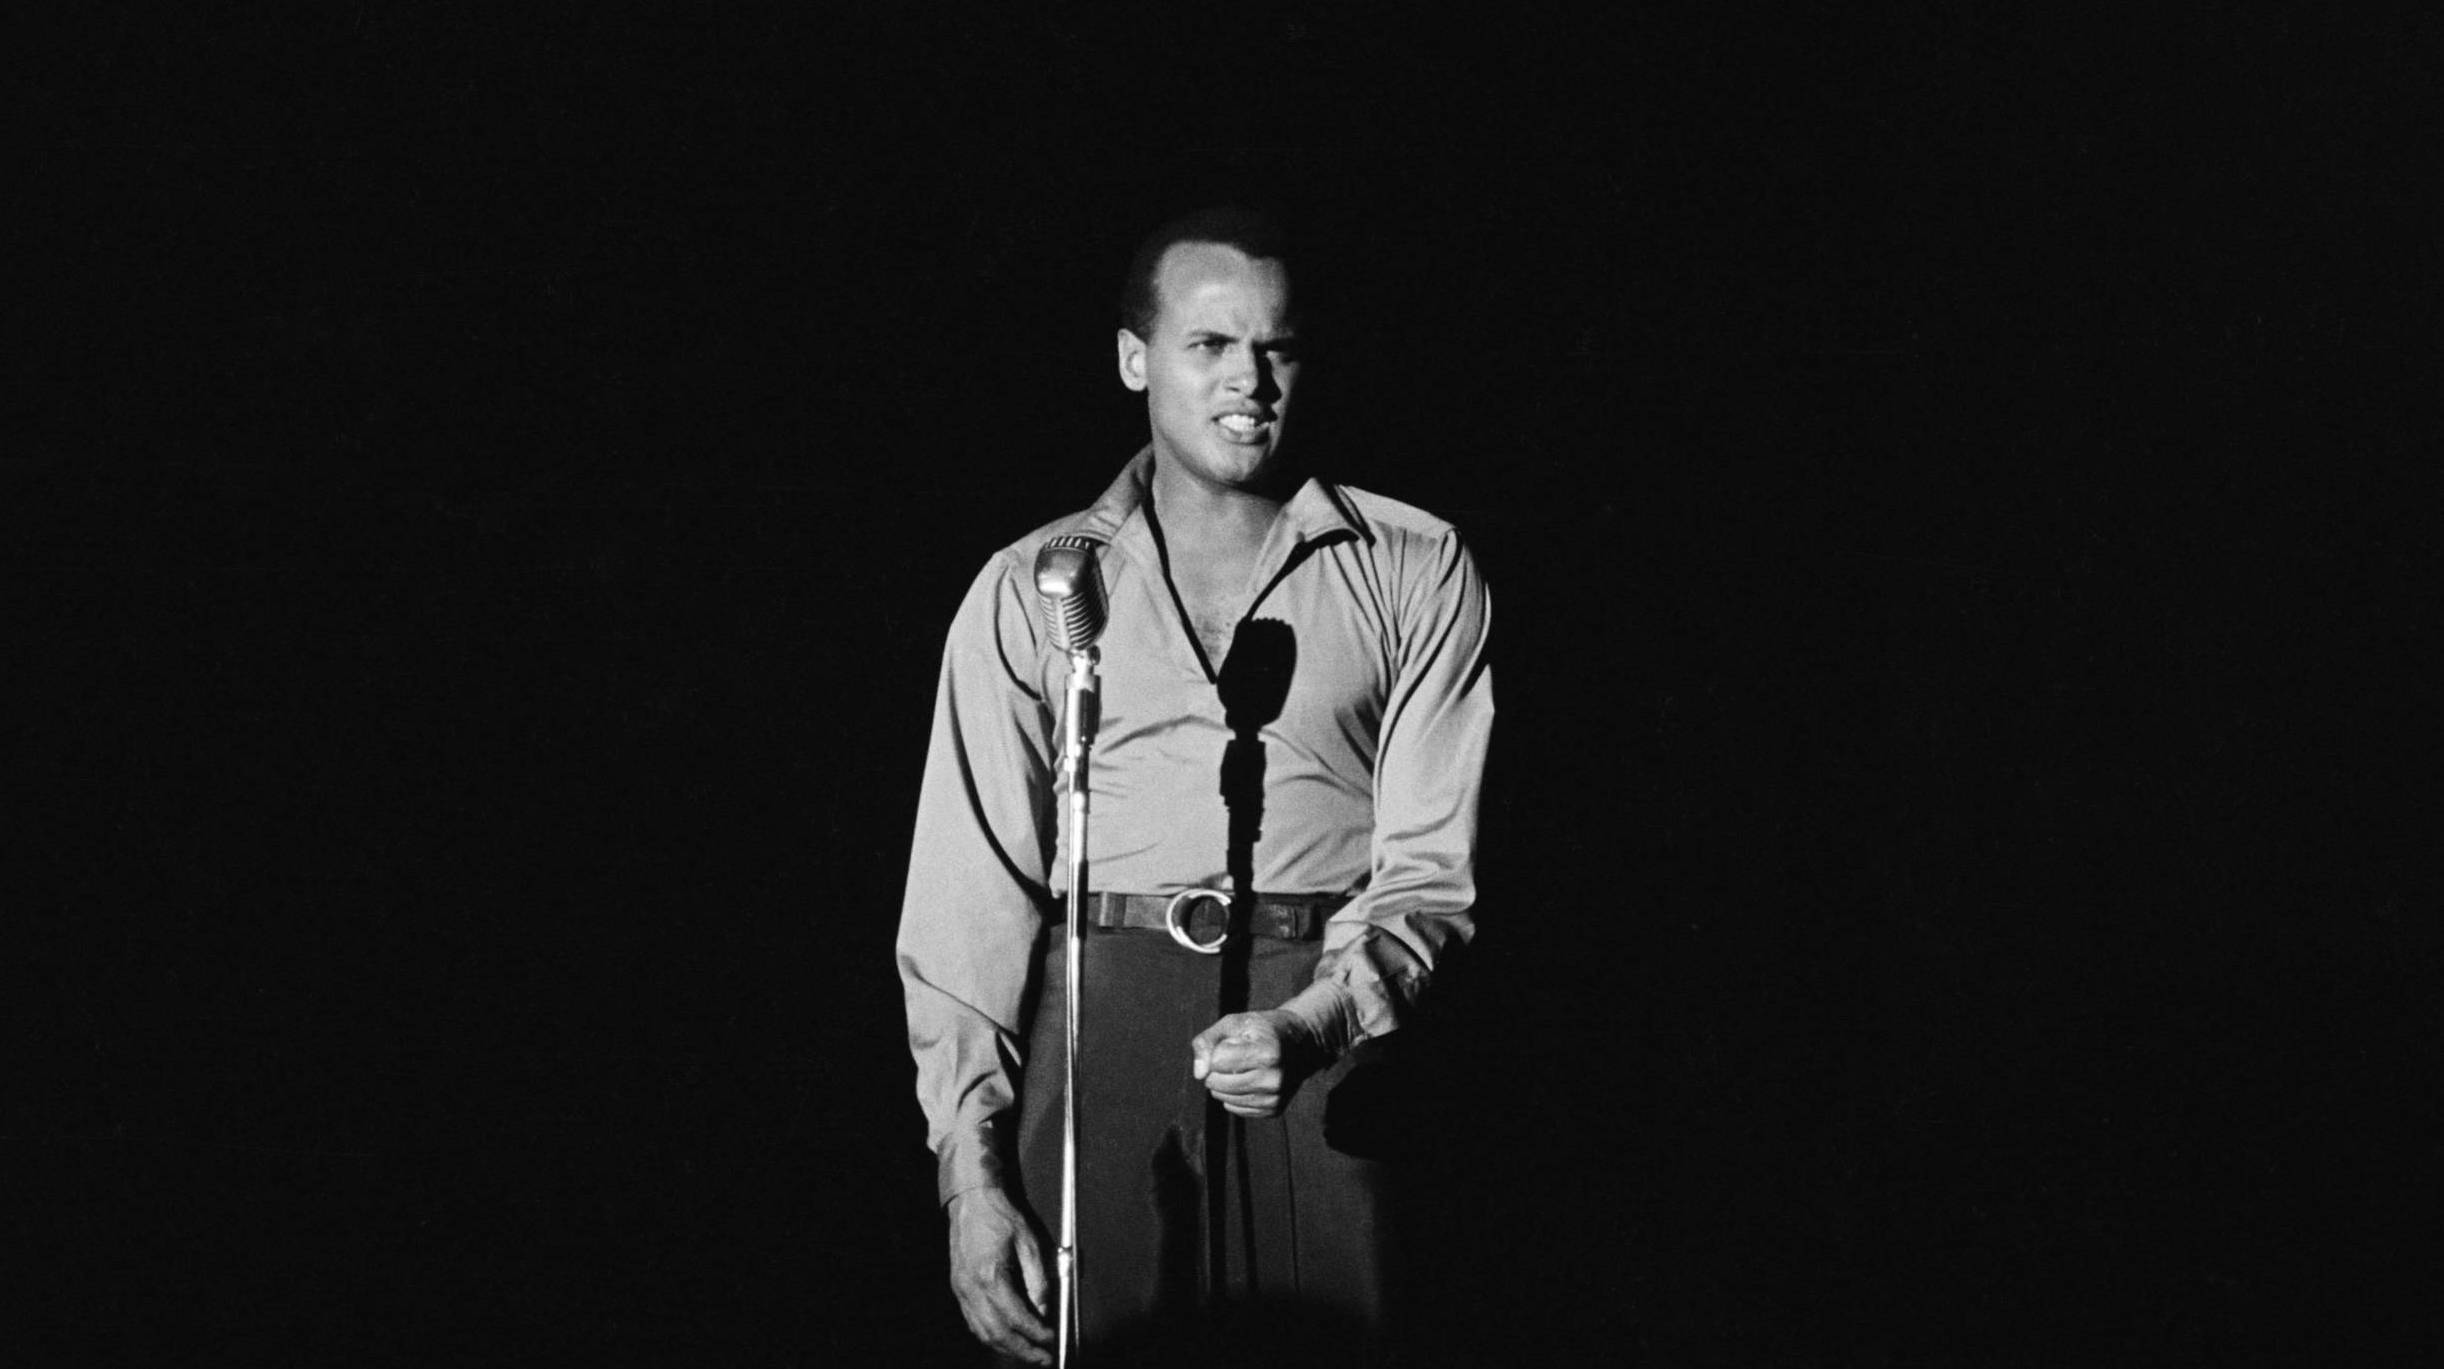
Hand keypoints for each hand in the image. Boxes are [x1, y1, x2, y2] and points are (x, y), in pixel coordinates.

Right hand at [946, 1186, 1052, 1364]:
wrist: (972, 1200)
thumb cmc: (1000, 1215)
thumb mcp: (1029, 1241)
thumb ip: (1038, 1279)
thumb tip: (1045, 1308)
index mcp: (991, 1275)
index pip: (1016, 1318)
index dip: (1036, 1333)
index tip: (1052, 1339)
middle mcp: (972, 1288)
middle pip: (997, 1334)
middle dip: (1023, 1351)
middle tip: (1043, 1358)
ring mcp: (962, 1290)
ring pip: (983, 1333)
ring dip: (1006, 1348)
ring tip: (1028, 1354)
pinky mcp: (959, 1289)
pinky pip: (973, 1322)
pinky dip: (990, 1337)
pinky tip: (1005, 1339)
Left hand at [1190, 1010, 1316, 1118]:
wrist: (1300, 1043)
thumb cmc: (1261, 1030)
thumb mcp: (1233, 1023)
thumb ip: (1207, 1042)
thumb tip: (1198, 1074)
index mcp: (1267, 1053)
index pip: (1216, 1061)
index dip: (1219, 1048)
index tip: (1236, 1041)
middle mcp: (1274, 1080)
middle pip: (1217, 1083)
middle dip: (1217, 1068)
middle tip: (1237, 1055)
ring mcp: (1275, 1098)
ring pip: (1223, 1098)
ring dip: (1224, 1082)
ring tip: (1244, 1067)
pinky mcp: (1274, 1110)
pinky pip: (1234, 1108)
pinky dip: (1234, 1094)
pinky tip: (1250, 1080)